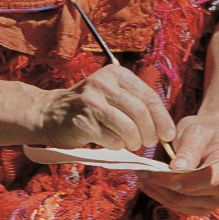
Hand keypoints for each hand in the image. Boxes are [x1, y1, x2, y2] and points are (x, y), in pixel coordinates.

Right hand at [37, 66, 175, 152]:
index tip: (168, 134)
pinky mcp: (83, 122)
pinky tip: (113, 143)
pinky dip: (118, 146)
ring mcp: (91, 102)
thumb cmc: (89, 106)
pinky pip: (113, 139)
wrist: (50, 113)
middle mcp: (103, 83)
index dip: (162, 118)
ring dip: (135, 141)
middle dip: (150, 132)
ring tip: (131, 144)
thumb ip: (135, 101)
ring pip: (129, 128)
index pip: (148, 96)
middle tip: (148, 142)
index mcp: (115, 73)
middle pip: (140, 112)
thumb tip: (164, 126)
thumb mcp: (110, 93)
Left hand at [136, 116, 218, 215]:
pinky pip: (180, 207)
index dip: (183, 179)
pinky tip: (149, 186)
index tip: (158, 172)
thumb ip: (189, 150)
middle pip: (192, 193)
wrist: (209, 140)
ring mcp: (217, 201)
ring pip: (183, 203)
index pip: (207, 179)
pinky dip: (162, 197)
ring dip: (159, 192)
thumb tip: (177, 168)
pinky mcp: (204, 207)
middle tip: (141, 172)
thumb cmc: (203, 132)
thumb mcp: (196, 132)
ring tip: (141, 178)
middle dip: (163, 183)